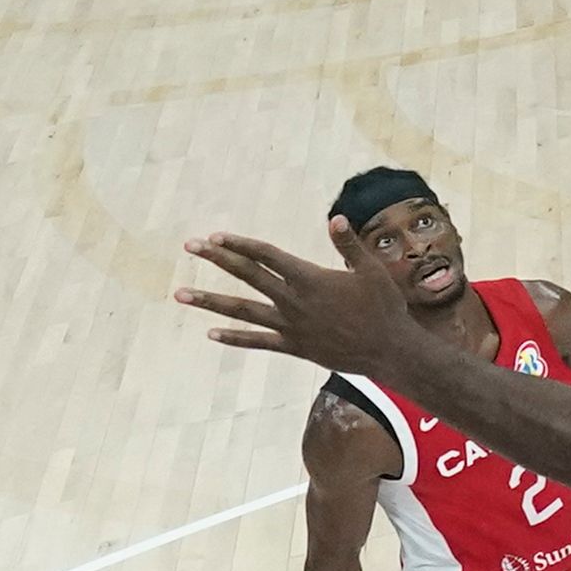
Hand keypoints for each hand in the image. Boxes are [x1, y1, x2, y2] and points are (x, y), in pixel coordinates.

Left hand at [179, 220, 435, 376]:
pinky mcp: (295, 346)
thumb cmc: (385, 308)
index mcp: (311, 278)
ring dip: (209, 301)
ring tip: (180, 294)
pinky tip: (211, 334)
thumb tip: (335, 219)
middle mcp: (294, 301)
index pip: (267, 255)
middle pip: (247, 275)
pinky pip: (259, 341)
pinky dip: (234, 338)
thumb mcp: (373, 272)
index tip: (216, 235)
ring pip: (242, 310)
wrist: (390, 351)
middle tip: (190, 246)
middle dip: (217, 259)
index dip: (240, 244)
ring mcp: (291, 325)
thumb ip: (350, 245)